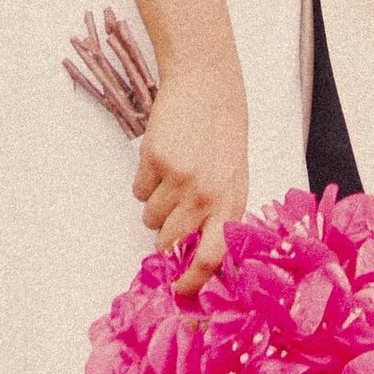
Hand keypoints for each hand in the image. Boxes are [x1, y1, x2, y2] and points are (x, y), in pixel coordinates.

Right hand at [133, 57, 247, 297]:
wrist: (207, 82)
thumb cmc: (223, 129)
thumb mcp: (234, 174)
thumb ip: (219, 211)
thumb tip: (194, 252)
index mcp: (232, 201)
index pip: (212, 258)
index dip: (192, 282)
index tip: (179, 291)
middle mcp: (207, 196)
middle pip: (170, 241)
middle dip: (165, 234)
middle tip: (172, 208)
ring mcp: (180, 179)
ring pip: (150, 216)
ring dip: (155, 201)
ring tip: (173, 171)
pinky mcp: (156, 161)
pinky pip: (138, 189)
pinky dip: (145, 178)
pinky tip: (163, 155)